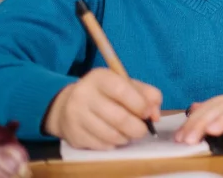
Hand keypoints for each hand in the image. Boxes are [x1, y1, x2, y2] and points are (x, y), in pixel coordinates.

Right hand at [44, 68, 162, 149]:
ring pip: (110, 135)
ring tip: (129, 134)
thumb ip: (146, 94)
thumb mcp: (125, 85)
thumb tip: (155, 114)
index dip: (140, 104)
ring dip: (126, 138)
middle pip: (118, 118)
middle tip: (143, 130)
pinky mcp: (73, 135)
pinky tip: (115, 137)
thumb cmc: (105, 94)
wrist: (67, 105)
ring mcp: (75, 116)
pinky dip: (114, 144)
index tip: (148, 113)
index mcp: (100, 78)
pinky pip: (101, 145)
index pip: (122, 91)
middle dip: (137, 128)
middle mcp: (84, 95)